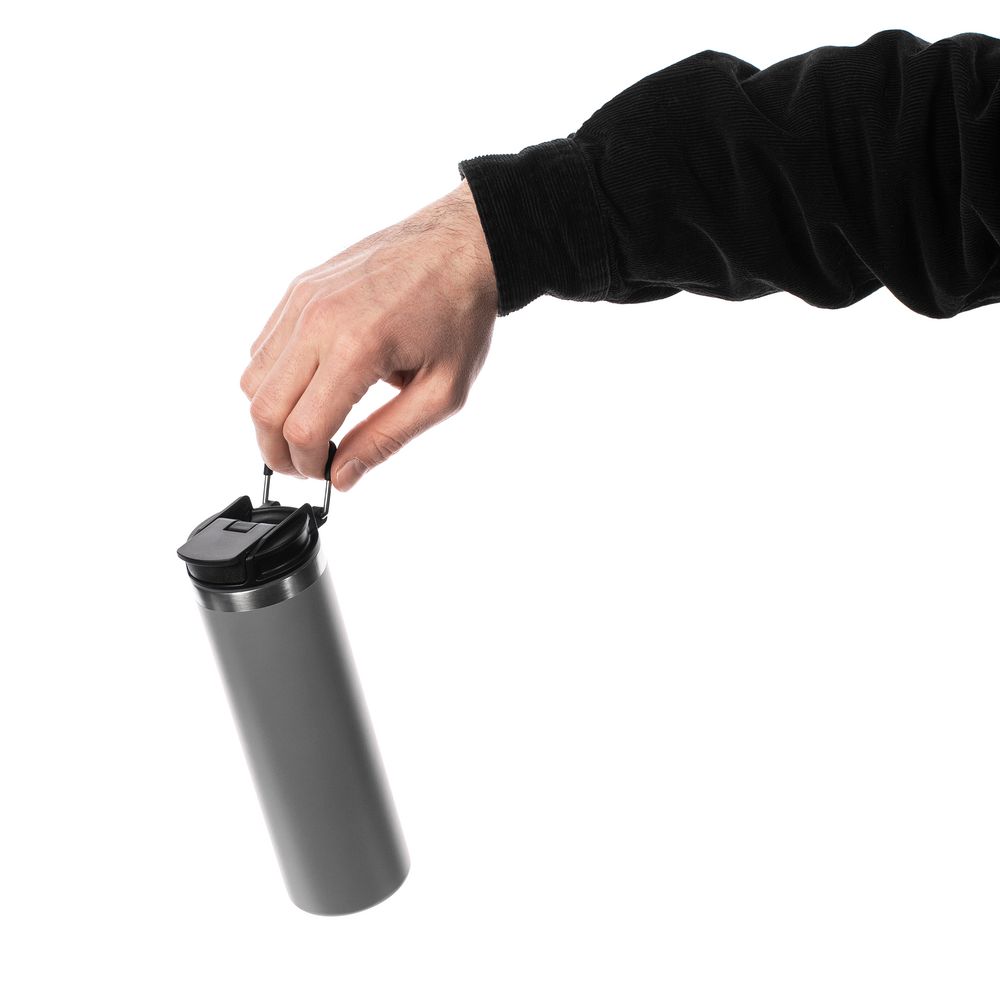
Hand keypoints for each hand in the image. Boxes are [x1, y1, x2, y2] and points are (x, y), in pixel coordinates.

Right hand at [240, 180, 496, 490]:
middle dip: (278, 451)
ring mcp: (302, 299)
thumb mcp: (442, 393)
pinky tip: (310, 388)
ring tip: (307, 429)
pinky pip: (263, 346)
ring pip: (253, 378)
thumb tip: (342, 476)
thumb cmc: (460, 314)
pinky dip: (274, 379)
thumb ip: (387, 438)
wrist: (462, 244)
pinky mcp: (299, 288)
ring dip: (271, 416)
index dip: (309, 465)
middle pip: (264, 409)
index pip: (302, 429)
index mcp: (357, 348)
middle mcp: (318, 320)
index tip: (328, 473)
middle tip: (307, 465)